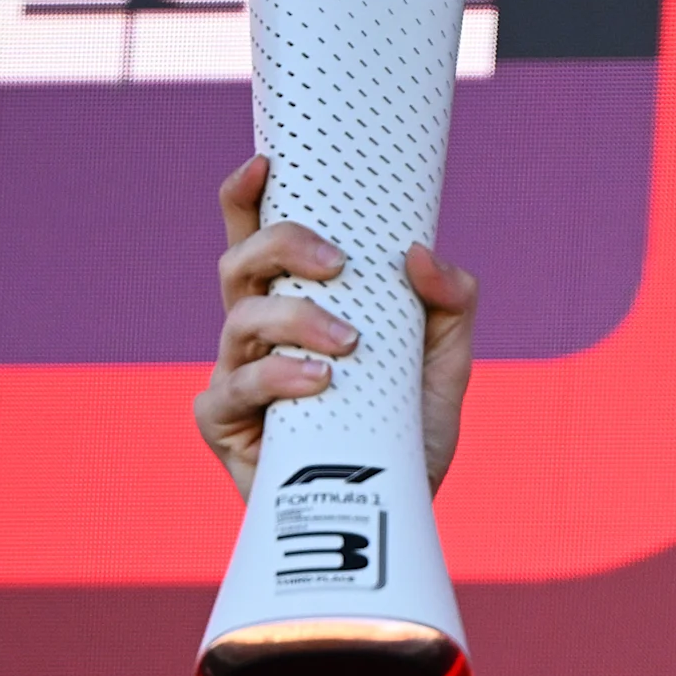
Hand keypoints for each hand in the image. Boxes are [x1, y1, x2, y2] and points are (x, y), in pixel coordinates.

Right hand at [191, 153, 480, 498]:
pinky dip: (277, 379)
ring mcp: (234, 378)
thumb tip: (418, 253)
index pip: (255, 237)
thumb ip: (451, 304)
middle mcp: (256, 335)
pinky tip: (318, 383)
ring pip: (239, 320)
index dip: (246, 196)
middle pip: (239, 263)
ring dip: (295, 319)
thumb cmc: (406, 433)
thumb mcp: (445, 363)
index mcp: (293, 305)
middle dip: (282, 245)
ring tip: (348, 345)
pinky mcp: (224, 426)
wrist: (396, 512)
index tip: (268, 163)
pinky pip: (234, 388)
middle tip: (338, 265)